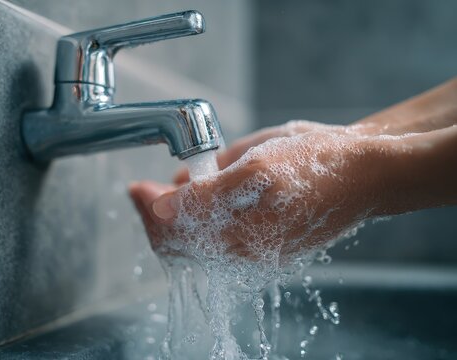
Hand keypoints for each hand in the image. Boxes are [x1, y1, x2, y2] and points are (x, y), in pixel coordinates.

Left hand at [130, 131, 395, 261]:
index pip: (174, 234)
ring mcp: (253, 253)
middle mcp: (243, 253)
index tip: (135, 187)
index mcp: (240, 235)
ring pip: (193, 245)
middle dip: (155, 216)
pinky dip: (196, 223)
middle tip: (145, 190)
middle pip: (178, 245)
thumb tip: (165, 207)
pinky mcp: (263, 249)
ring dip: (173, 220)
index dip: (148, 209)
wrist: (362, 173)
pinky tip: (199, 200)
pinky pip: (214, 243)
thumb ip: (208, 194)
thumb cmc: (315, 163)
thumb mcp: (258, 167)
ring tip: (172, 191)